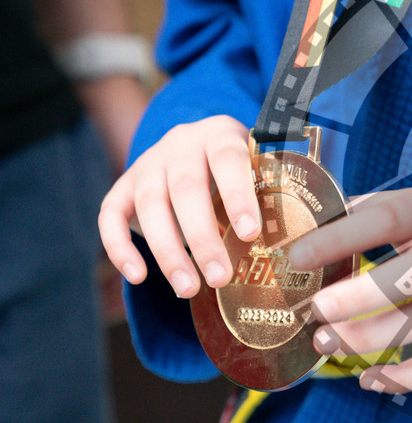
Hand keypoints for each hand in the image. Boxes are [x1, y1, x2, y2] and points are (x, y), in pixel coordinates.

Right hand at [98, 115, 260, 296]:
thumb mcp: (256, 168)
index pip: (228, 159)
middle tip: (219, 278)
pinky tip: (138, 276)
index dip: (237, 196)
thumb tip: (288, 245)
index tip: (249, 234)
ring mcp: (147, 163)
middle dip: (203, 238)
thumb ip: (266, 194)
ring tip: (188, 289)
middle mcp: (180, 144)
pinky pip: (111, 215)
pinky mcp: (122, 185)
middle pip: (186, 189)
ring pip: (150, 206)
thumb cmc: (238, 170)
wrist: (195, 147)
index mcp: (220, 134)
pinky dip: (120, 247)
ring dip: (168, 252)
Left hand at [289, 182, 411, 393]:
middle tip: (315, 311)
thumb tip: (304, 226)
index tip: (296, 256)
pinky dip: (406, 378)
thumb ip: (365, 212)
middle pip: (405, 281)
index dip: (340, 239)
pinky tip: (369, 379)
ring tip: (325, 342)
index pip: (384, 221)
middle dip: (355, 300)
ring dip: (367, 340)